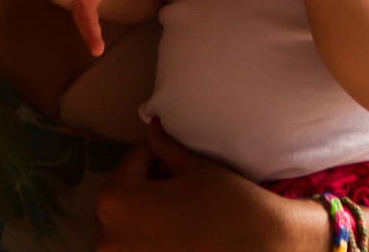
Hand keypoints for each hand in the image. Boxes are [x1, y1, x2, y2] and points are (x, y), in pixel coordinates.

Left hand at [95, 119, 305, 251]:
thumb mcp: (191, 167)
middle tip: (172, 175)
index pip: (131, 163)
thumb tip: (152, 129)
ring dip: (145, 210)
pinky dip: (150, 236)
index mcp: (117, 203)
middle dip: (144, 182)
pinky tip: (176, 228)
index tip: (170, 151)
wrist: (259, 246)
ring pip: (127, 224)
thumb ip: (163, 147)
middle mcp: (109, 238)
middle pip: (123, 196)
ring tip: (175, 203)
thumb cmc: (224, 204)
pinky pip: (137, 246)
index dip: (153, 152)